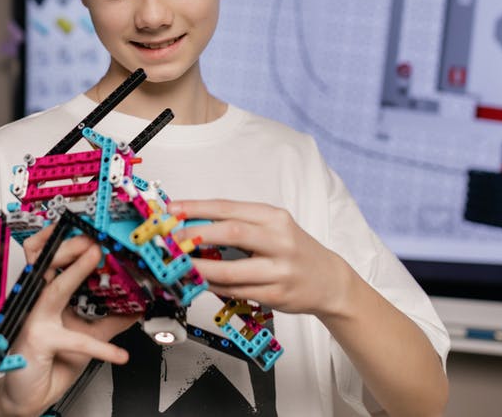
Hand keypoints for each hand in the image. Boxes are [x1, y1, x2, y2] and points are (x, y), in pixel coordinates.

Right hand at [0, 225, 138, 415]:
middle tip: (95, 239)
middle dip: (70, 244)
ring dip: (75, 270)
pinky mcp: (38, 341)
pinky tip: (119, 354)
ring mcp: (35, 318)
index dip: (66, 239)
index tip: (91, 229)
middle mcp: (37, 300)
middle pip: (44, 260)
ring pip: (53, 288)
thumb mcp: (88, 335)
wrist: (30, 394)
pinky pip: (73, 339)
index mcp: (48, 293)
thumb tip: (139, 306)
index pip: (51, 256)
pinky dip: (99, 347)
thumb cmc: (53, 359)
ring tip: (95, 256)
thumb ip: (111, 319)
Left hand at [169, 199, 351, 317]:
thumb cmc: (294, 249)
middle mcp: (279, 240)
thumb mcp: (273, 226)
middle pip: (231, 233)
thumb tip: (193, 223)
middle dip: (195, 236)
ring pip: (231, 270)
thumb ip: (238, 223)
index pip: (228, 208)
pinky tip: (202, 281)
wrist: (329, 280)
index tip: (173, 210)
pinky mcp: (277, 295)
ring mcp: (279, 270)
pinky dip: (214, 287)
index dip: (197, 208)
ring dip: (200, 269)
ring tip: (181, 266)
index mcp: (274, 217)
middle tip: (172, 240)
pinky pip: (237, 291)